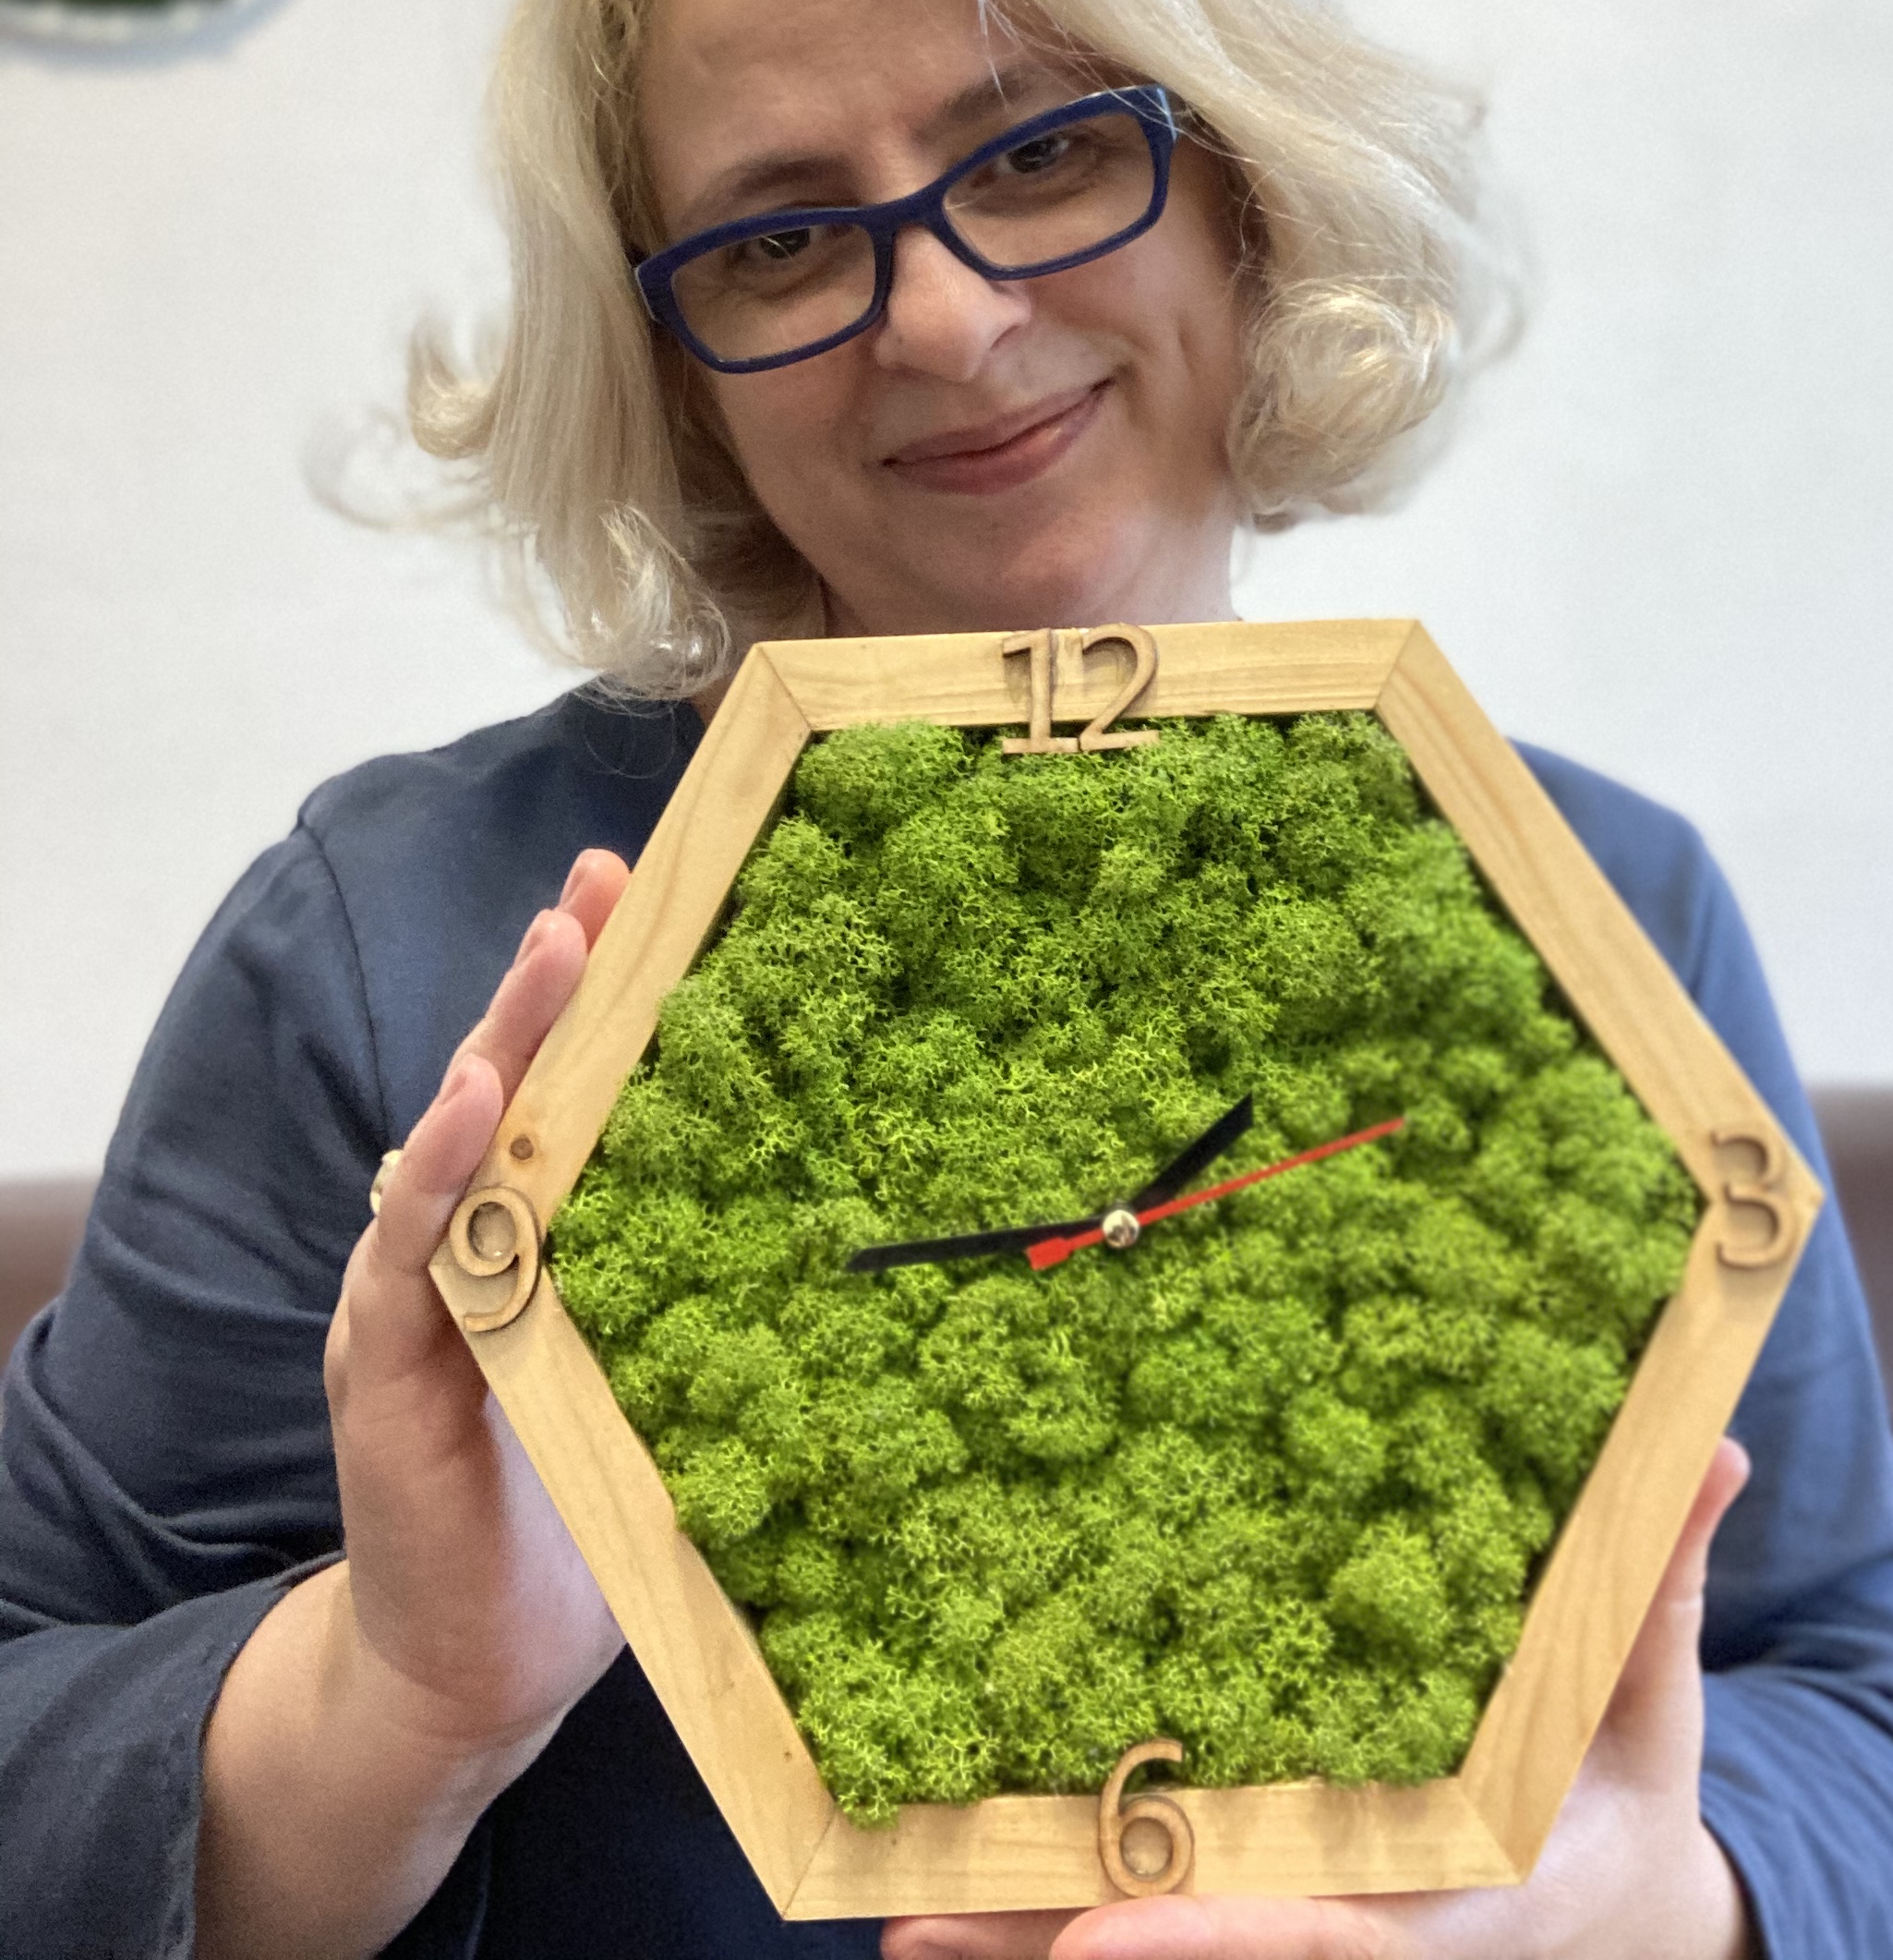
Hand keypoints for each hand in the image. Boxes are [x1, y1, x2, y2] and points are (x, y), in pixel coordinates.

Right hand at [323, 845, 629, 1749]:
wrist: (476, 1662)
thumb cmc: (584, 1504)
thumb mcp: (662, 1363)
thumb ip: (704, 1277)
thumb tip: (858, 1195)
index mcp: (535, 1228)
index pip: (565, 1083)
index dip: (599, 986)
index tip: (651, 883)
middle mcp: (468, 1238)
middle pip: (507, 1081)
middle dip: (554, 977)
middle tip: (602, 881)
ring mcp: (414, 1293)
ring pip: (452, 1139)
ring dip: (501, 1039)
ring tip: (552, 950)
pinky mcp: (383, 1366)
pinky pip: (407, 1253)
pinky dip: (434, 1174)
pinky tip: (470, 1108)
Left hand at [881, 1439, 1751, 1959]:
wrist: (1623, 1918)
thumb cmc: (1626, 1797)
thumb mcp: (1650, 1700)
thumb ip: (1659, 1580)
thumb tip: (1707, 1444)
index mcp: (1458, 1904)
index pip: (1329, 1937)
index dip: (1215, 1942)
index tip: (1096, 1936)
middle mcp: (1369, 1930)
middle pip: (1207, 1955)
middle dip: (1068, 1944)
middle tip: (926, 1924)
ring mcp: (1313, 1928)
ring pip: (1159, 1949)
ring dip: (1025, 1942)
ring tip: (896, 1920)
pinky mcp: (1270, 1909)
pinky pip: (1149, 1922)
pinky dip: (1045, 1919)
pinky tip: (929, 1905)